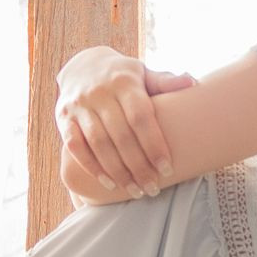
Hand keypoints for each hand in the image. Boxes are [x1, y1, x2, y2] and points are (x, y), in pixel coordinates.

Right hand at [55, 48, 183, 195]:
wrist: (82, 66)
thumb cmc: (122, 76)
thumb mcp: (143, 73)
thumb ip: (165, 81)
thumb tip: (192, 82)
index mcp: (124, 83)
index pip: (140, 117)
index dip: (154, 145)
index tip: (167, 169)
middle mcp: (100, 93)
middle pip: (121, 136)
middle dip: (138, 166)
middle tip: (153, 188)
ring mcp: (80, 106)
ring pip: (98, 144)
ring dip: (117, 171)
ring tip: (135, 190)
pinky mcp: (64, 118)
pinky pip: (75, 146)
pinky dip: (91, 167)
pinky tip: (109, 183)